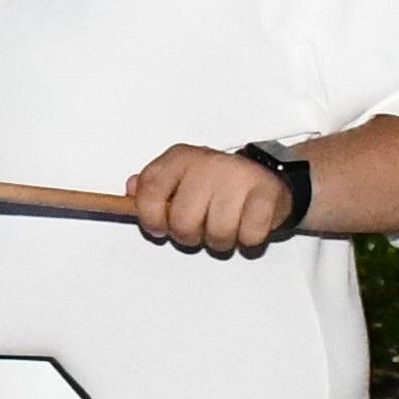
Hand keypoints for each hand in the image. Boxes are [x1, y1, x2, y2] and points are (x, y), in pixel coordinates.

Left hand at [125, 143, 297, 257]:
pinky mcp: (266, 193)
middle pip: (183, 222)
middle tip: (201, 226)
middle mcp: (207, 164)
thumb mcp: (180, 178)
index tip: (159, 226)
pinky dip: (248, 239)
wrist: (267, 176)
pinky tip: (247, 224)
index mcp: (181, 158)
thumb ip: (152, 187)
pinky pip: (249, 235)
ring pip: (218, 234)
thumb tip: (131, 191)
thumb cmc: (218, 183)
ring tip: (227, 225)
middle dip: (191, 235)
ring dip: (222, 240)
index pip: (150, 191)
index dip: (150, 218)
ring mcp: (238, 177)